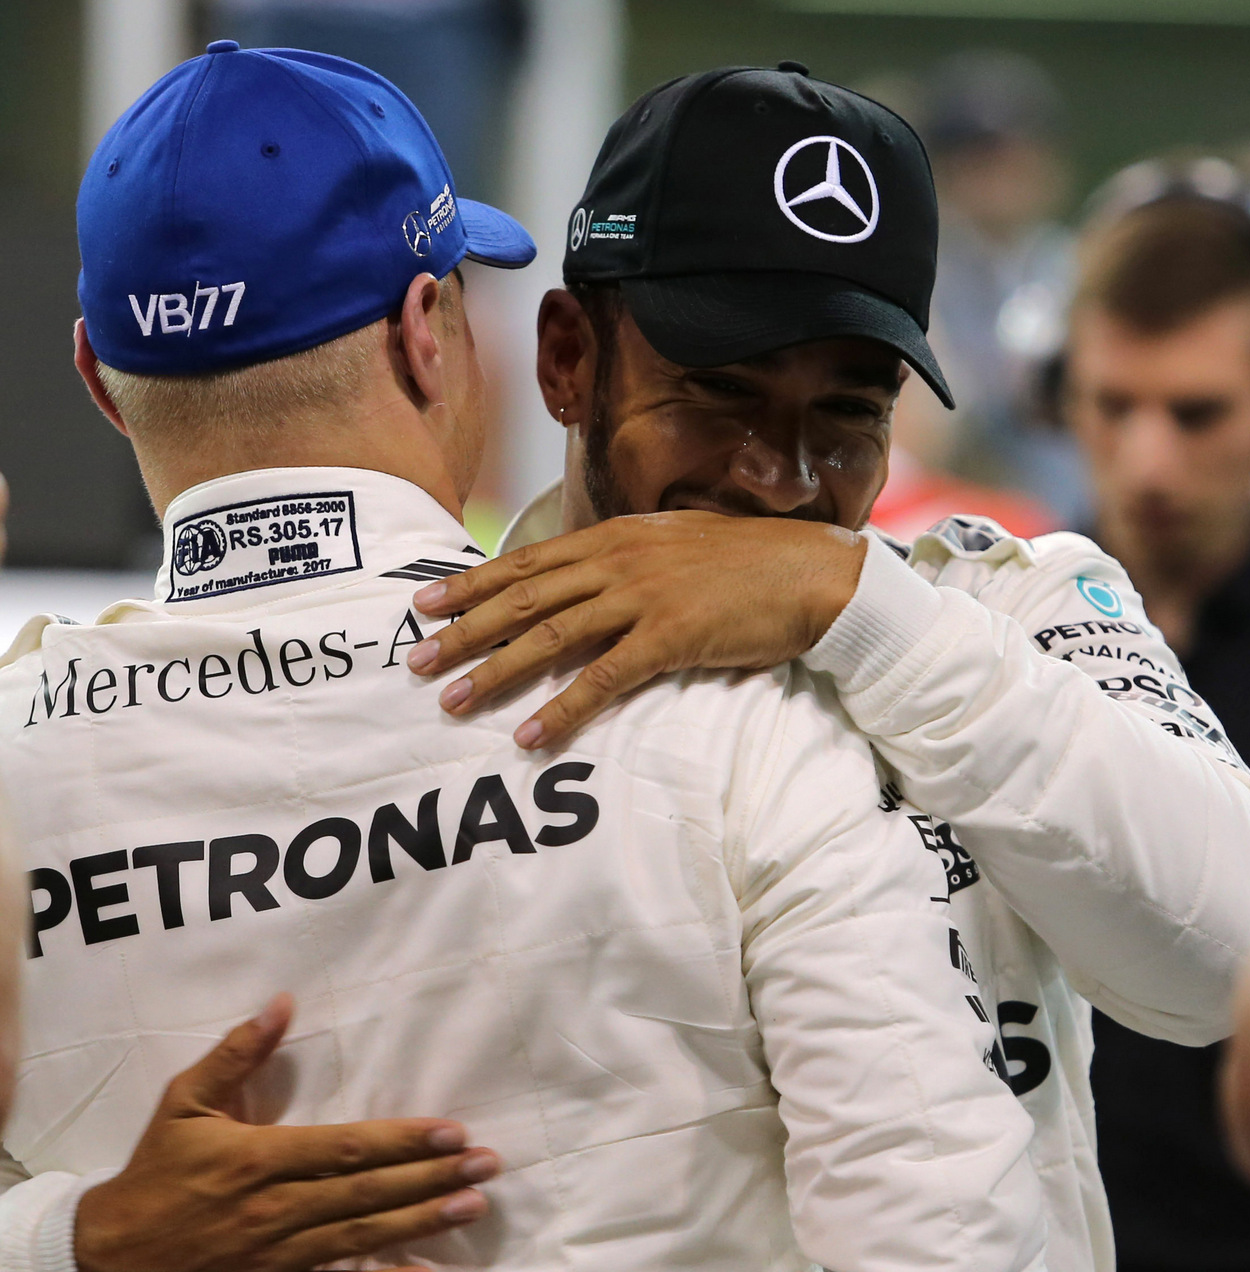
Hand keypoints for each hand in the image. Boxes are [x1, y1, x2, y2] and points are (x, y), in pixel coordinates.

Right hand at [74, 995, 499, 1271]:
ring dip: (421, 1225)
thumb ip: (237, 1053)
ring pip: (360, 1241)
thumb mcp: (184, 1100)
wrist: (110, 1257)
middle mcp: (273, 1210)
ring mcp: (273, 1261)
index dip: (403, 1140)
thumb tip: (282, 1002)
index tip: (451, 1131)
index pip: (346, 1149)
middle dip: (431, 1178)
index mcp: (258, 1159)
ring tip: (472, 1208)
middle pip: (366, 1194)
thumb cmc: (156, 1170)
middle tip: (487, 1166)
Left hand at [408, 512, 866, 748]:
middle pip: (524, 597)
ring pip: (551, 636)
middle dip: (465, 631)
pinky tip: (530, 735)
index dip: (471, 583)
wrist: (810, 572)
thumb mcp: (671, 544)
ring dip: (496, 672)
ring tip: (453, 700)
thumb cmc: (743, 563)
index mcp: (615, 536)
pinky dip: (562, 710)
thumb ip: (622, 558)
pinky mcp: (672, 638)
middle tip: (416, 660)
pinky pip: (603, 680)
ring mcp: (643, 597)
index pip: (527, 560)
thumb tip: (580, 580)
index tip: (425, 605)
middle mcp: (619, 561)